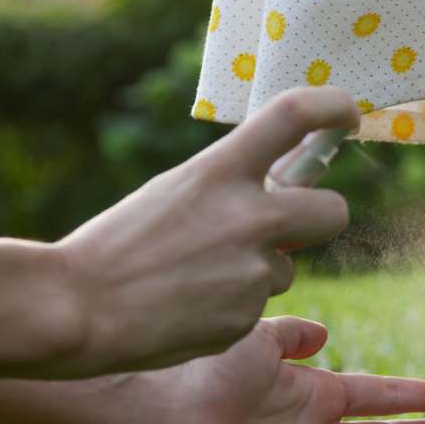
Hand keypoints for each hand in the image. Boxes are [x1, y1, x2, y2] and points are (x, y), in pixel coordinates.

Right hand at [55, 87, 359, 376]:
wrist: (78, 309)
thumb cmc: (119, 245)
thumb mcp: (176, 191)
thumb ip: (230, 184)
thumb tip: (285, 182)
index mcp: (221, 171)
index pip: (296, 115)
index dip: (333, 106)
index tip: (346, 113)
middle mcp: (249, 217)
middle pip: (335, 209)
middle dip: (322, 216)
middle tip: (296, 221)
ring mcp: (252, 271)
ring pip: (287, 267)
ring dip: (258, 269)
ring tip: (196, 276)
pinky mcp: (246, 317)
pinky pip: (258, 304)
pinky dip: (231, 306)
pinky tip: (188, 305)